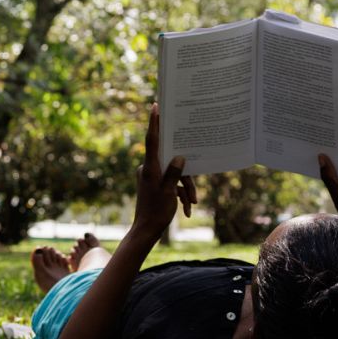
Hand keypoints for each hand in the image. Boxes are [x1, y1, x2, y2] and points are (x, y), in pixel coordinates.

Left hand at [132, 104, 196, 234]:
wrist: (146, 232)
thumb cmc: (155, 212)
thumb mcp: (168, 192)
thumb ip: (174, 173)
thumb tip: (180, 157)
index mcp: (149, 168)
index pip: (152, 140)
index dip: (155, 123)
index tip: (155, 106)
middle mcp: (149, 169)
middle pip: (172, 163)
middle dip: (186, 179)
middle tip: (192, 195)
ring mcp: (153, 177)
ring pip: (175, 175)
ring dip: (185, 189)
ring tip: (191, 204)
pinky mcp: (157, 185)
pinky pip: (173, 184)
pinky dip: (181, 195)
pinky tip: (186, 210)